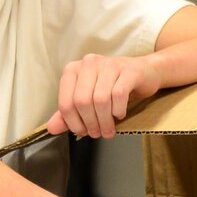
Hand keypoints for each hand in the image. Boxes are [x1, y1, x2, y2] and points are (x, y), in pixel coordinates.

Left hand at [46, 54, 162, 138]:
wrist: (145, 73)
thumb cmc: (113, 87)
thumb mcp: (88, 100)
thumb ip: (68, 113)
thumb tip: (52, 128)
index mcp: (74, 70)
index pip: (66, 102)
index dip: (73, 123)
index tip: (83, 132)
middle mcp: (89, 63)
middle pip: (82, 102)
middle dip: (90, 123)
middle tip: (98, 133)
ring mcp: (109, 64)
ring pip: (100, 99)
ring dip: (105, 120)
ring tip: (109, 129)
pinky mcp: (128, 70)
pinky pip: (119, 94)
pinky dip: (118, 110)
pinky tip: (120, 114)